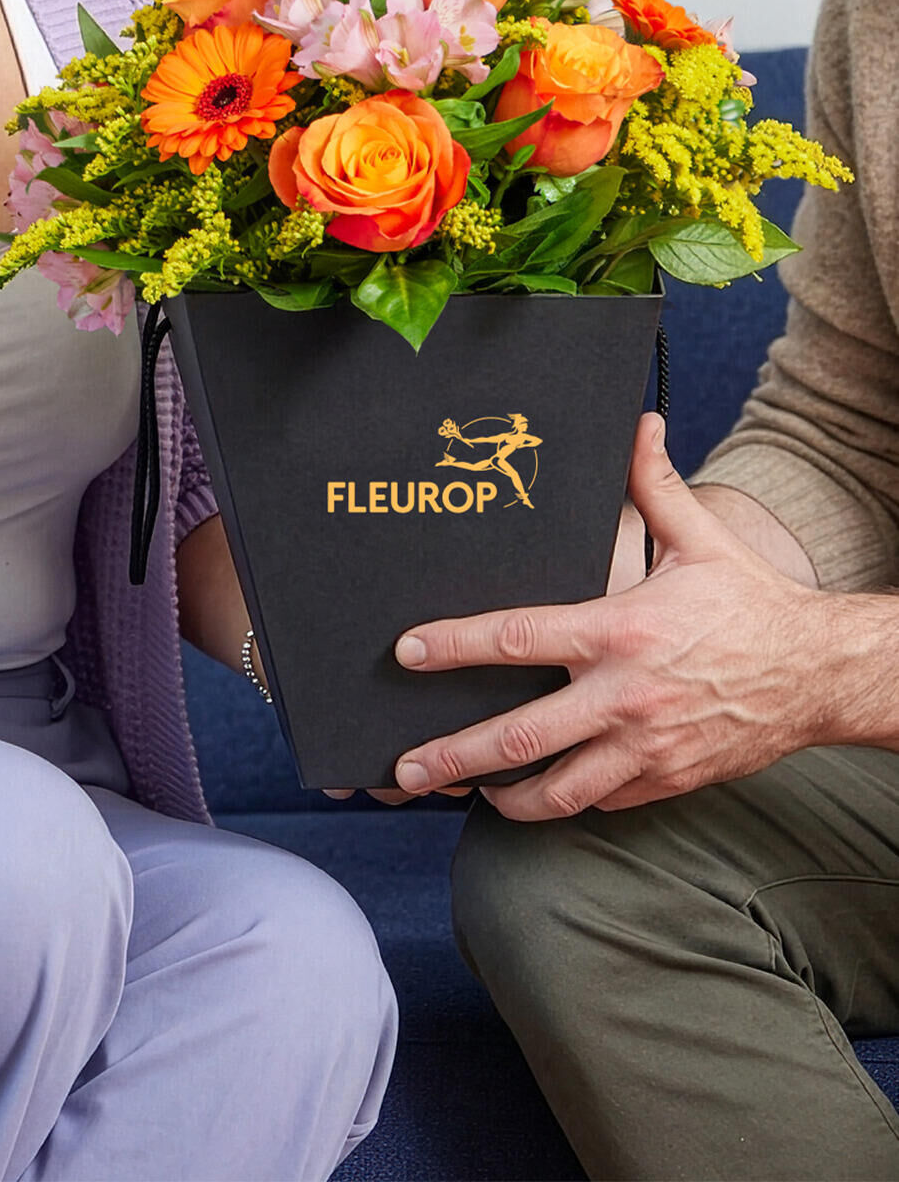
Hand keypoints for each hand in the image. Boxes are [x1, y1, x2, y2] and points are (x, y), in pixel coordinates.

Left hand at [385, 412, 839, 819]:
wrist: (821, 674)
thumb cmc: (753, 604)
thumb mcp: (700, 538)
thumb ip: (654, 483)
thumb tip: (638, 424)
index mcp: (622, 631)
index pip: (518, 638)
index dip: (456, 645)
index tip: (410, 651)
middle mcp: (627, 697)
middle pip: (521, 736)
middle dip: (454, 754)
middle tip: (404, 768)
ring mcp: (647, 749)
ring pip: (557, 791)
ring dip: (502, 795)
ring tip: (462, 789)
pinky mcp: (667, 781)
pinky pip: (600, 801)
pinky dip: (563, 799)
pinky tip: (534, 792)